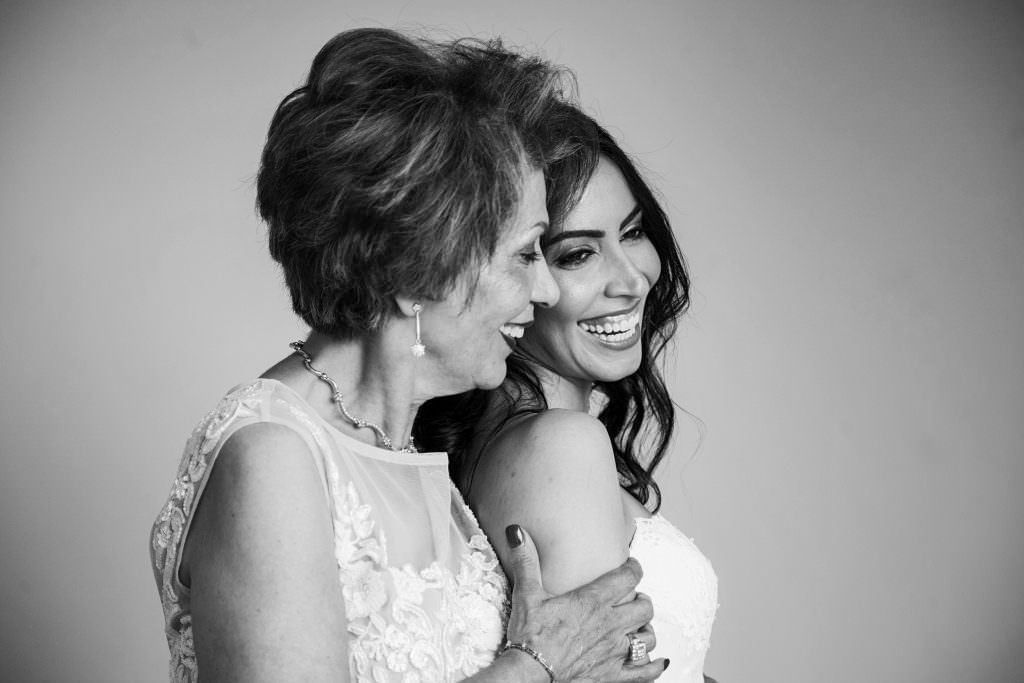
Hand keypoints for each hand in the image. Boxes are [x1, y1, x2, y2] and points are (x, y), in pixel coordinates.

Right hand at [503, 524, 668, 681]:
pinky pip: (645, 672)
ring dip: (646, 630)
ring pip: (648, 638)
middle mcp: (610, 625)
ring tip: (638, 627)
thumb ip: (526, 562)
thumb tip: (516, 532)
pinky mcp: (613, 675)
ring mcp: (615, 652)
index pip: (627, 577)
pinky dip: (655, 666)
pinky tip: (657, 662)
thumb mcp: (527, 595)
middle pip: (644, 607)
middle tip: (634, 598)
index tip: (631, 566)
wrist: (531, 675)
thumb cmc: (530, 637)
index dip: (634, 568)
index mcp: (593, 601)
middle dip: (642, 600)